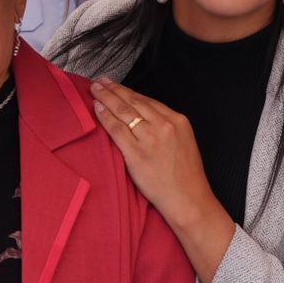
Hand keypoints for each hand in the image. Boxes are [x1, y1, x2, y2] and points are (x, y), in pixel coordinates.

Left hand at [88, 78, 224, 232]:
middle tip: (100, 82)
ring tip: (95, 91)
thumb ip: (167, 127)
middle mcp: (164, 125)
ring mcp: (149, 139)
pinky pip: (116, 130)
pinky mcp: (136, 154)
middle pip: (133, 102)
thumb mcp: (184, 142)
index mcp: (178, 121)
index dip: (129, 91)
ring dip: (106, 98)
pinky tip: (98, 109)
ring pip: (123, 112)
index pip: (147, 101)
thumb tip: (144, 118)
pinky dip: (105, 117)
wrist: (188, 199)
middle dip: (114, 90)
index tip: (117, 86)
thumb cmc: (186, 176)